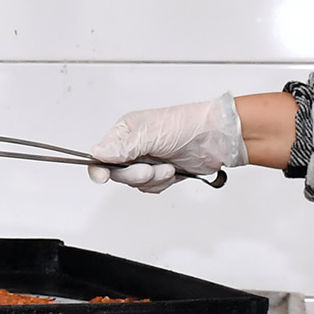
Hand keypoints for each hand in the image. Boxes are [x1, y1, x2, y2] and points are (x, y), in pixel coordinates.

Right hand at [86, 94, 242, 192]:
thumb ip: (122, 146)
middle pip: (117, 172)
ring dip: (153, 179)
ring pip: (134, 183)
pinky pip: (150, 188)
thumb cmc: (187, 125)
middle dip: (134, 174)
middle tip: (148, 169)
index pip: (101, 153)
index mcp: (126, 131)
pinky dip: (161, 184)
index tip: (102, 176)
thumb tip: (98, 152)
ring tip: (167, 167)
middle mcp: (133, 146)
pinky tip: (172, 172)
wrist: (216, 139)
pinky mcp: (160, 173)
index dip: (99, 167)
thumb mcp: (150, 133)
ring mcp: (147, 160)